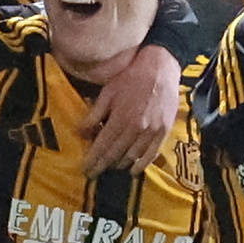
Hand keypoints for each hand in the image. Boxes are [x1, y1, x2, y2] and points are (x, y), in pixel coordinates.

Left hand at [79, 44, 178, 175]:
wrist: (160, 69)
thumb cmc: (131, 78)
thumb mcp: (108, 93)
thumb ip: (94, 114)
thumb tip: (79, 133)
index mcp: (120, 118)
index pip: (103, 145)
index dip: (93, 159)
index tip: (85, 169)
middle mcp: (136, 128)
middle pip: (115, 153)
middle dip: (102, 165)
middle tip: (93, 173)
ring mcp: (151, 131)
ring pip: (132, 156)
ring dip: (119, 165)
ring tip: (109, 168)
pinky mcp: (163, 132)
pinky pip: (151, 154)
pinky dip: (141, 165)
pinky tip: (132, 171)